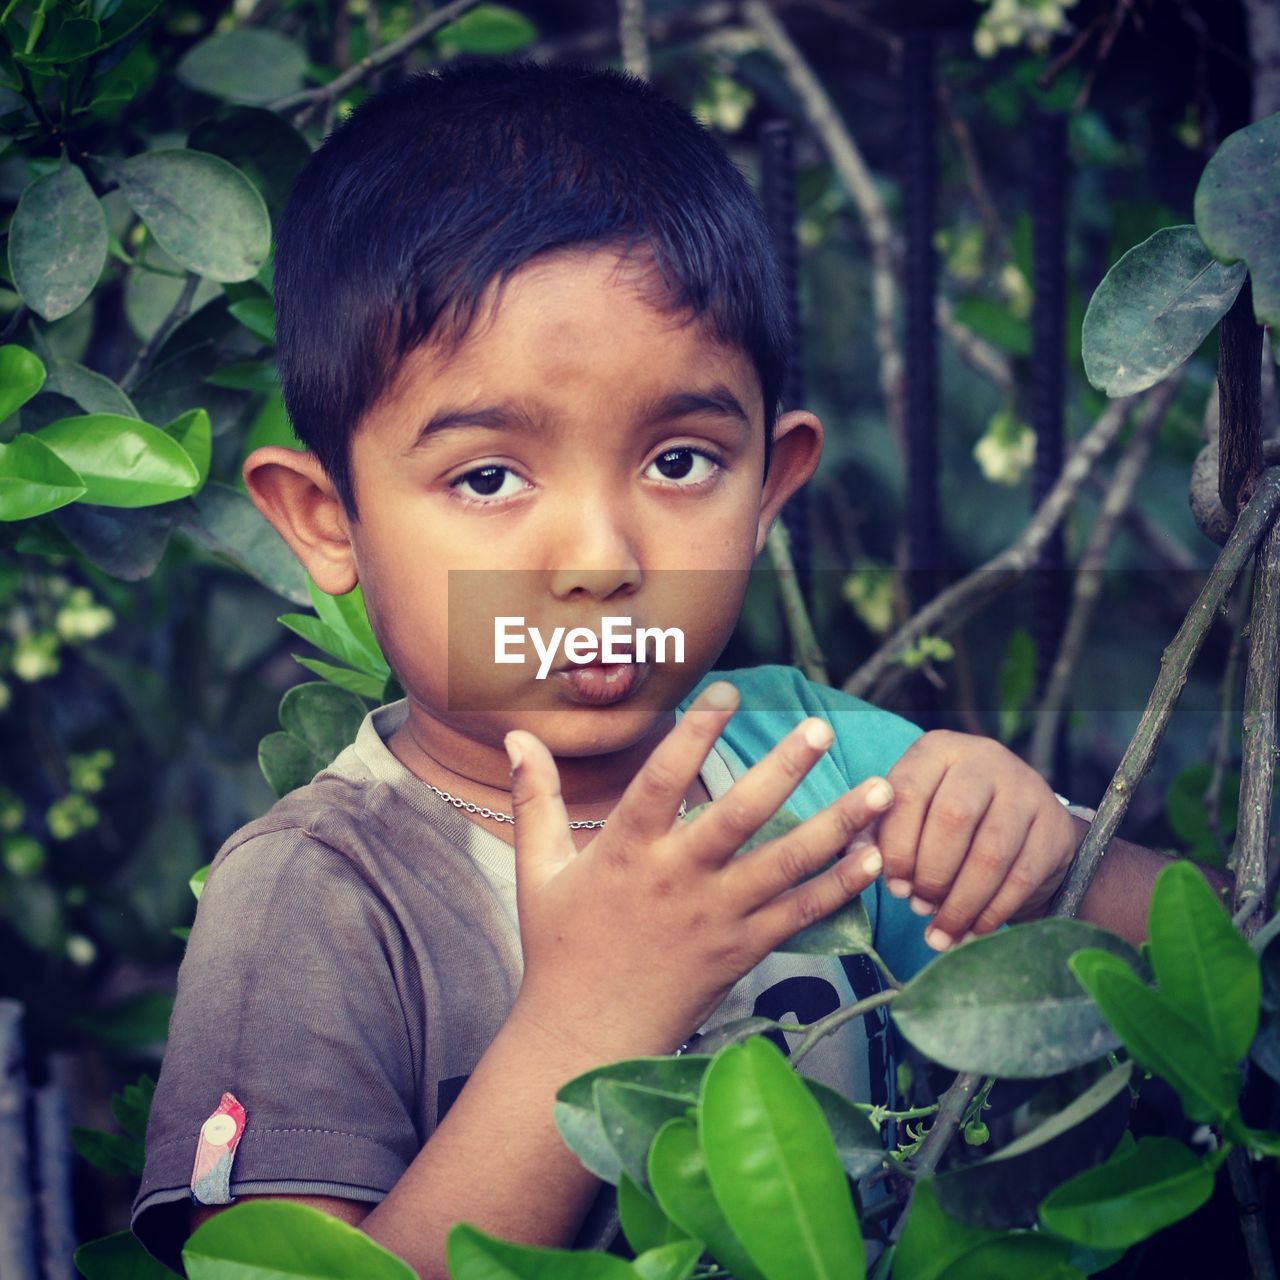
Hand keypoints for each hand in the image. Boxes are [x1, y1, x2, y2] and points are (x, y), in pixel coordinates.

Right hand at [502, 681, 893, 1056]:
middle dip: (784, 769)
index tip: (728, 691)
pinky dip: (837, 888)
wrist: (584, 1038)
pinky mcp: (741, 952)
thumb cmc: (560, 949)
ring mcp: (714, 918)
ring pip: (784, 864)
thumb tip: (516, 737)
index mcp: (626, 851)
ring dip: (836, 825)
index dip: (695, 733)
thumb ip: (535, 798)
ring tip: (882, 789)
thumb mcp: (538, 870)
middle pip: (738, 815)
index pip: (663, 778)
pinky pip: (798, 916)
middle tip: (821, 728)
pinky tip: (871, 858)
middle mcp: (676, 879)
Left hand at [876, 730, 1082, 951]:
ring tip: (941, 931)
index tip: (893, 886)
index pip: (908, 792)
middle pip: (952, 819)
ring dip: (961, 902)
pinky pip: (1022, 876)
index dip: (897, 845)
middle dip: (931, 873)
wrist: (1023, 823)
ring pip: (990, 853)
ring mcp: (1025, 789)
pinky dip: (993, 912)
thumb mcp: (912, 811)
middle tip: (918, 907)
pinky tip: (973, 931)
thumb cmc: (948, 819)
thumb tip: (854, 857)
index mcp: (937, 750)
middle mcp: (983, 759)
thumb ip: (879, 831)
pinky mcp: (1054, 826)